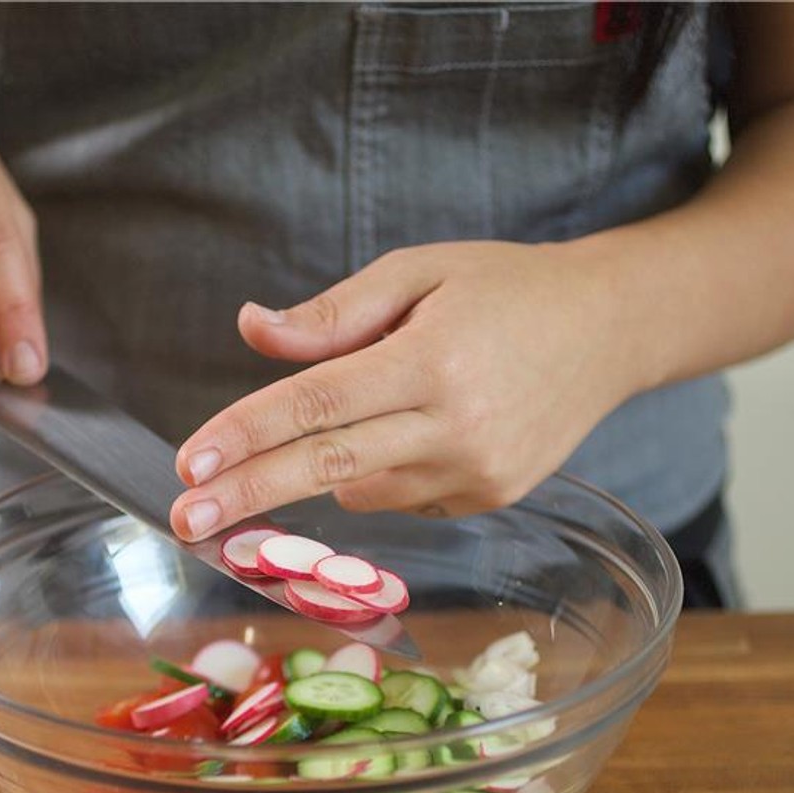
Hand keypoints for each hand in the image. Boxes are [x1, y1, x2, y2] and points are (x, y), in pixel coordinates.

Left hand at [170, 240, 644, 540]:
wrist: (610, 330)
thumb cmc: (505, 288)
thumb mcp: (419, 272)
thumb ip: (333, 314)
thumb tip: (251, 330)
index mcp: (433, 360)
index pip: (319, 403)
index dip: (248, 434)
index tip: (190, 463)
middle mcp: (457, 428)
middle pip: (327, 466)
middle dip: (248, 494)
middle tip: (183, 518)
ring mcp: (477, 474)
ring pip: (360, 488)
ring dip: (333, 461)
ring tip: (381, 401)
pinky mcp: (490, 499)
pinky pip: (402, 498)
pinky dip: (384, 470)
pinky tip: (422, 426)